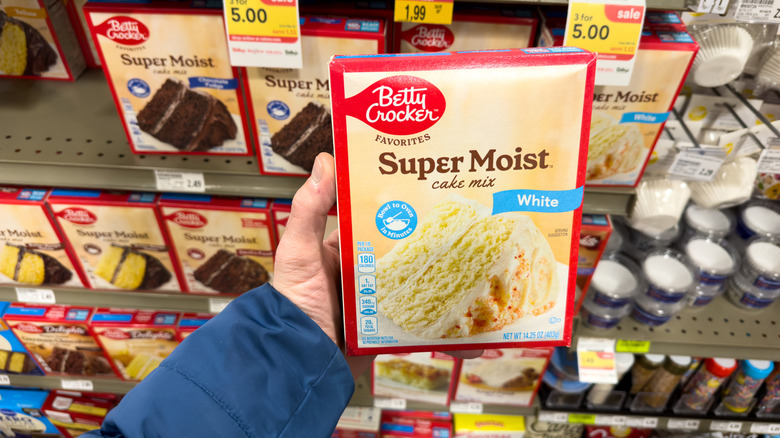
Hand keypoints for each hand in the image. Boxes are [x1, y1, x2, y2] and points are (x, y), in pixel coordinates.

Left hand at [273, 153, 480, 379]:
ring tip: (478, 259)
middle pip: (403, 249)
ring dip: (444, 276)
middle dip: (432, 240)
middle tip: (467, 221)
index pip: (374, 218)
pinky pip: (421, 317)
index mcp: (343, 249)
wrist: (301, 364)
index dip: (399, 204)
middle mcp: (363, 272)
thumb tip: (326, 161)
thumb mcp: (298, 252)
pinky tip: (469, 308)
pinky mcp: (391, 327)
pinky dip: (444, 316)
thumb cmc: (294, 306)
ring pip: (417, 281)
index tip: (429, 184)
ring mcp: (379, 300)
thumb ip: (309, 210)